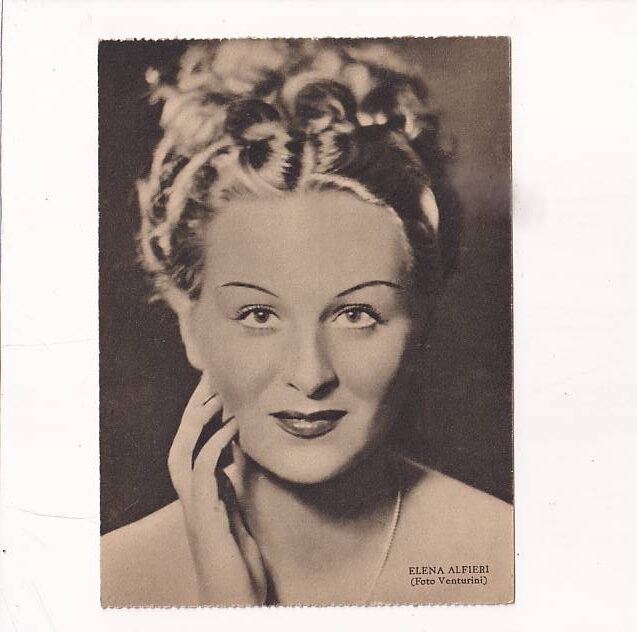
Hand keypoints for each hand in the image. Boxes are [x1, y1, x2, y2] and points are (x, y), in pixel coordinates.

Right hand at [168, 375, 266, 604]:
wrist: (231, 602)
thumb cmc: (235, 562)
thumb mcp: (236, 513)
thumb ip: (231, 484)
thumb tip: (238, 453)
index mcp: (200, 491)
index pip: (194, 442)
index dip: (202, 414)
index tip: (216, 386)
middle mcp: (191, 495)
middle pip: (183, 440)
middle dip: (194, 407)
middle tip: (210, 377)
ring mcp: (194, 506)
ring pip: (183, 450)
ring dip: (198, 421)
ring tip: (216, 394)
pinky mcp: (205, 516)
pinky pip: (203, 471)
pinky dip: (214, 444)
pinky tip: (232, 428)